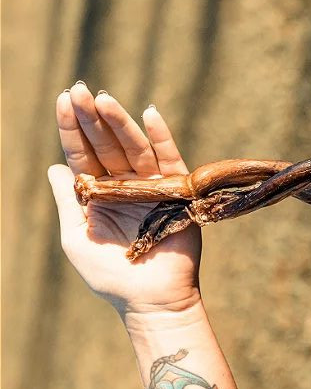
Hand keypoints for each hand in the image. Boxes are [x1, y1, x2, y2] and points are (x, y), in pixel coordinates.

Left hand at [48, 82, 201, 323]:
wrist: (150, 299)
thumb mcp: (76, 238)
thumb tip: (55, 167)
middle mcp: (125, 184)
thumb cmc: (111, 276)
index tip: (64, 99)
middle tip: (79, 90)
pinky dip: (160, 137)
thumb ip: (68, 201)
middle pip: (106, 145)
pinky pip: (169, 159)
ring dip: (118, 122)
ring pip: (133, 147)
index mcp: (99, 193)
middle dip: (92, 117)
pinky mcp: (177, 192)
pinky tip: (149, 113)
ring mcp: (152, 186)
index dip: (72, 128)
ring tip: (102, 98)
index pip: (82, 154)